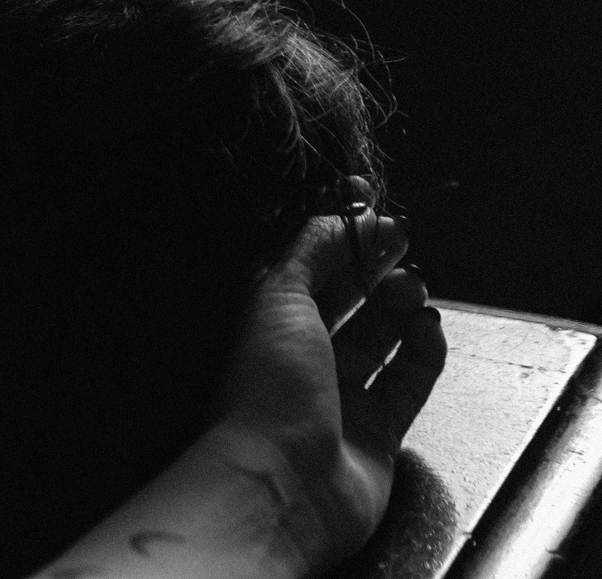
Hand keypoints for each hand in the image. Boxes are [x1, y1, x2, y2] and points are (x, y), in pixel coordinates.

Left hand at [212, 204, 446, 571]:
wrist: (282, 483)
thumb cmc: (267, 388)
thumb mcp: (278, 297)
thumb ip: (310, 251)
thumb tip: (338, 216)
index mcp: (264, 322)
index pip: (306, 267)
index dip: (338, 239)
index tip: (370, 211)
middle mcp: (299, 356)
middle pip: (345, 300)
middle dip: (374, 267)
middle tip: (402, 241)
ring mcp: (339, 395)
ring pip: (380, 338)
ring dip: (401, 305)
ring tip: (416, 286)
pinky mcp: (377, 431)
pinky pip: (408, 381)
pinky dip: (424, 352)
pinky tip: (430, 328)